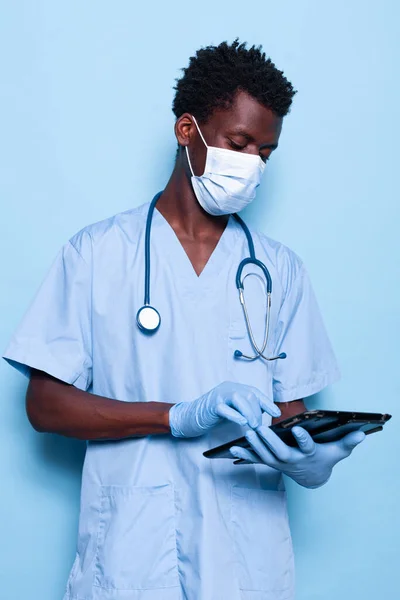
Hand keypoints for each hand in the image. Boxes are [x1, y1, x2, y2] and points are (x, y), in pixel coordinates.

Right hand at [169, 381, 280, 437]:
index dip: (267, 402)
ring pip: (239, 398)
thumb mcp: (232, 411)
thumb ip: (245, 410)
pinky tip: (242, 423)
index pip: (255, 392)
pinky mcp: (211, 405)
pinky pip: (224, 408)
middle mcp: (228, 388)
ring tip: (253, 426)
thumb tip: (263, 419)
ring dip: (249, 412)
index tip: (277, 413)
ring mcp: (218, 395)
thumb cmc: (213, 416)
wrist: (190, 417)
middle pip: (249, 394)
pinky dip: (235, 415)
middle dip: (257, 410)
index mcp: (235, 389)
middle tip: (259, 426)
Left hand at [230, 425, 365, 488]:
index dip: (303, 439)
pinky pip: (256, 459)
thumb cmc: (326, 458)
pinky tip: (232, 449)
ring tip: (245, 433)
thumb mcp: (338, 450)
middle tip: (259, 428)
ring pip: (266, 456)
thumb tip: (362, 433)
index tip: (298, 429)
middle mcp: (293, 461)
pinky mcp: (271, 462)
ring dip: (254, 446)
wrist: (313, 476)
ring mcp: (280, 463)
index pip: (307, 447)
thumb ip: (348, 442)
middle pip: (280, 453)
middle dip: (269, 442)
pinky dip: (245, 455)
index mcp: (309, 455)